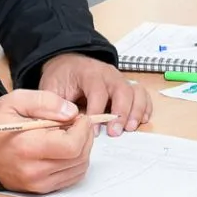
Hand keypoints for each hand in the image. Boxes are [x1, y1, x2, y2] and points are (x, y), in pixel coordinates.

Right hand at [0, 89, 96, 193]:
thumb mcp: (16, 100)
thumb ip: (46, 101)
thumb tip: (72, 113)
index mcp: (28, 147)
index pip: (72, 146)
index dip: (83, 130)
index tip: (79, 118)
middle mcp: (34, 170)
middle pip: (79, 158)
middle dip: (85, 137)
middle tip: (76, 124)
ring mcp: (37, 183)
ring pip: (79, 169)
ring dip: (82, 150)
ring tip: (68, 135)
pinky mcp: (40, 189)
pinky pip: (71, 178)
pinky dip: (75, 162)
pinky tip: (64, 149)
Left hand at [37, 53, 151, 136]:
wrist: (69, 63)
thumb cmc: (61, 78)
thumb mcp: (51, 88)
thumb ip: (56, 104)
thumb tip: (68, 121)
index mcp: (88, 73)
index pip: (97, 91)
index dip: (97, 111)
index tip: (94, 131)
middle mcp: (108, 74)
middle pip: (122, 90)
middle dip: (121, 113)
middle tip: (115, 132)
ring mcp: (119, 79)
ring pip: (135, 91)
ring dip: (136, 111)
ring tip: (130, 128)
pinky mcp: (127, 86)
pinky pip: (142, 94)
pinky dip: (145, 107)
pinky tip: (141, 121)